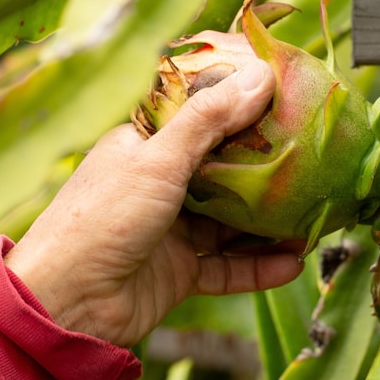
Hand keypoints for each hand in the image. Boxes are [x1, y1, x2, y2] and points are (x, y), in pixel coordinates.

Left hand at [3, 59, 304, 346]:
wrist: (66, 305)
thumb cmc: (102, 219)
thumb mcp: (158, 161)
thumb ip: (210, 119)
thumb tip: (261, 74)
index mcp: (145, 145)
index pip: (200, 115)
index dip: (241, 106)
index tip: (287, 97)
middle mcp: (159, 183)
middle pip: (223, 170)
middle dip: (266, 168)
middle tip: (314, 158)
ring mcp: (170, 229)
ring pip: (231, 221)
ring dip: (270, 222)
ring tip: (313, 218)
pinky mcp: (178, 272)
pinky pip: (227, 266)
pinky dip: (258, 267)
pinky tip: (292, 263)